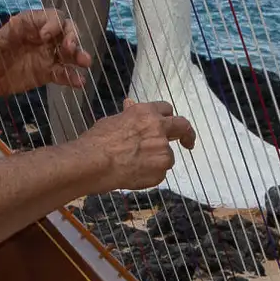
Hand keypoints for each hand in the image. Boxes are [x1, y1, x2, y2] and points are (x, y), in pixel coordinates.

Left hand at [0, 9, 92, 99]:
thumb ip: (10, 33)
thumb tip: (23, 21)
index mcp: (31, 24)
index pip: (51, 17)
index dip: (53, 24)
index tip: (46, 36)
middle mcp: (43, 37)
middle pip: (66, 32)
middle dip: (72, 37)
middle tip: (70, 49)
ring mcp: (47, 55)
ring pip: (68, 53)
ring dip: (78, 56)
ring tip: (85, 62)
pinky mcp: (46, 73)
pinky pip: (63, 73)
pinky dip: (72, 77)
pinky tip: (79, 83)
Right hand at [73, 98, 195, 191]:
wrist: (92, 164)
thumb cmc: (96, 142)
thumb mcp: (112, 121)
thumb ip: (128, 116)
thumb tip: (130, 105)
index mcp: (146, 113)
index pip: (166, 109)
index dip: (167, 118)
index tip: (170, 125)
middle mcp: (159, 129)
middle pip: (182, 127)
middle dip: (187, 134)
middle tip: (187, 143)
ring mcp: (162, 151)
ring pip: (168, 156)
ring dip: (157, 160)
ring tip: (134, 166)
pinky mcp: (160, 171)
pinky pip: (159, 174)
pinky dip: (150, 175)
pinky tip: (132, 175)